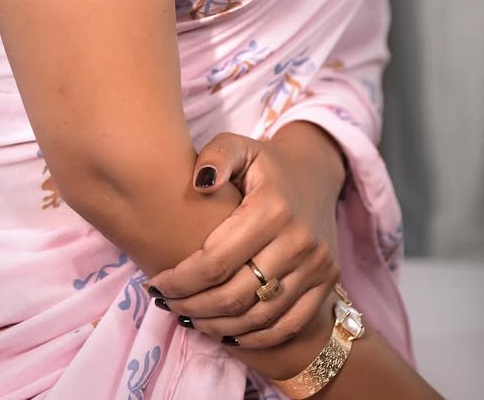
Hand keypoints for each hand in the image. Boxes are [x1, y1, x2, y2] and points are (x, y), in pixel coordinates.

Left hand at [146, 128, 342, 349]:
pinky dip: (254, 337)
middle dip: (193, 306)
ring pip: (259, 317)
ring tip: (189, 317)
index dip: (181, 280)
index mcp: (273, 208)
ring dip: (218, 326)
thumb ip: (216, 156)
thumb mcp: (239, 146)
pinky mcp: (327, 282)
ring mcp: (317, 265)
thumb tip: (199, 183)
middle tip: (167, 304)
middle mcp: (299, 240)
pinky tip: (225, 330)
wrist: (315, 172)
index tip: (156, 283)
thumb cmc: (265, 164)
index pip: (217, 261)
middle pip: (235, 295)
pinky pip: (287, 325)